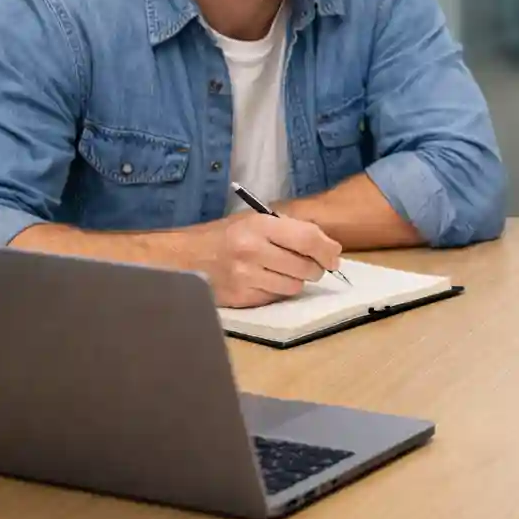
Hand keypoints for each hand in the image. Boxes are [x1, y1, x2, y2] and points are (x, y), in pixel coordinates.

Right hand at [200, 212, 343, 307]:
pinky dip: (276, 290)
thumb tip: (330, 248)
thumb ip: (291, 229)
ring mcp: (244, 277)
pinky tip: (263, 280)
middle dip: (314, 268)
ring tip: (280, 271)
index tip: (334, 257)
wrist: (184, 257)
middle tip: (308, 265)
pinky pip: (275, 297)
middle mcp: (252, 251)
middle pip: (306, 267)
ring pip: (294, 286)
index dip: (327, 250)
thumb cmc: (225, 236)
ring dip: (295, 281)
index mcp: (258, 226)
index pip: (307, 239)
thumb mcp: (255, 221)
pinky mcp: (240, 298)